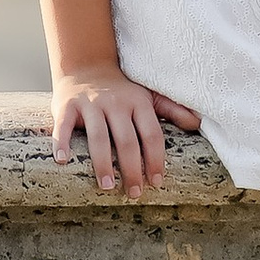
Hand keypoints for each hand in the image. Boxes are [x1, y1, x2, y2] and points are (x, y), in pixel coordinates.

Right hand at [51, 68, 201, 196]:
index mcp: (138, 102)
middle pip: (126, 140)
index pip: (151, 134)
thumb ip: (172, 110)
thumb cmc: (122, 90)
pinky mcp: (67, 105)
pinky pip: (64, 125)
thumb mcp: (148, 96)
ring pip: (98, 136)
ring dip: (102, 163)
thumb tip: (198, 123)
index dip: (155, 159)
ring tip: (107, 186)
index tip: (156, 182)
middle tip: (134, 194)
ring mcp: (91, 104)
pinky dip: (62, 142)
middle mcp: (115, 102)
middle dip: (131, 169)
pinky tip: (62, 161)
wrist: (87, 65)